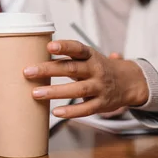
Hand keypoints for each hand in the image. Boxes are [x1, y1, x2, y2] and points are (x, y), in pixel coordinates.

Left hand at [23, 40, 148, 118]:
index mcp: (90, 56)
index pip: (77, 49)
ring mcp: (100, 87)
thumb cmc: (98, 68)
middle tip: (28, 72)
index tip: (49, 46)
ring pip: (77, 90)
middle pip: (71, 69)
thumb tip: (36, 56)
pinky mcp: (102, 104)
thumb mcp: (87, 58)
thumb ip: (67, 58)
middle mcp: (96, 70)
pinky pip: (86, 109)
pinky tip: (55, 112)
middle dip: (48, 70)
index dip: (64, 47)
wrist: (129, 82)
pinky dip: (71, 111)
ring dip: (55, 92)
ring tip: (35, 93)